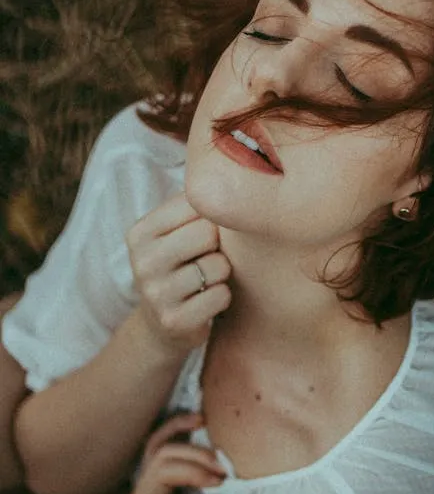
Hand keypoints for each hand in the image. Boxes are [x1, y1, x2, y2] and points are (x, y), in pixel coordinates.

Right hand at [127, 192, 231, 355]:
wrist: (161, 326)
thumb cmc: (180, 267)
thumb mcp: (173, 233)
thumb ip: (194, 205)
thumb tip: (234, 167)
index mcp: (140, 232)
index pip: (195, 205)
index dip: (212, 218)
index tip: (207, 230)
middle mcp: (142, 261)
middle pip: (208, 233)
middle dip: (219, 246)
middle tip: (208, 257)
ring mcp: (155, 293)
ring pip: (218, 266)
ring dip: (223, 273)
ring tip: (207, 280)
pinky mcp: (174, 321)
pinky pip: (221, 296)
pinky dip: (223, 297)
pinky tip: (208, 300)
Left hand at [129, 413, 227, 493]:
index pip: (164, 473)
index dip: (192, 471)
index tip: (219, 482)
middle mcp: (144, 488)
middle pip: (163, 453)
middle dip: (195, 455)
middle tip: (224, 467)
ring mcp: (152, 481)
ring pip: (158, 442)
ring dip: (179, 428)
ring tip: (202, 420)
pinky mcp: (166, 478)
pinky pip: (167, 446)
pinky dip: (180, 431)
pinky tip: (198, 423)